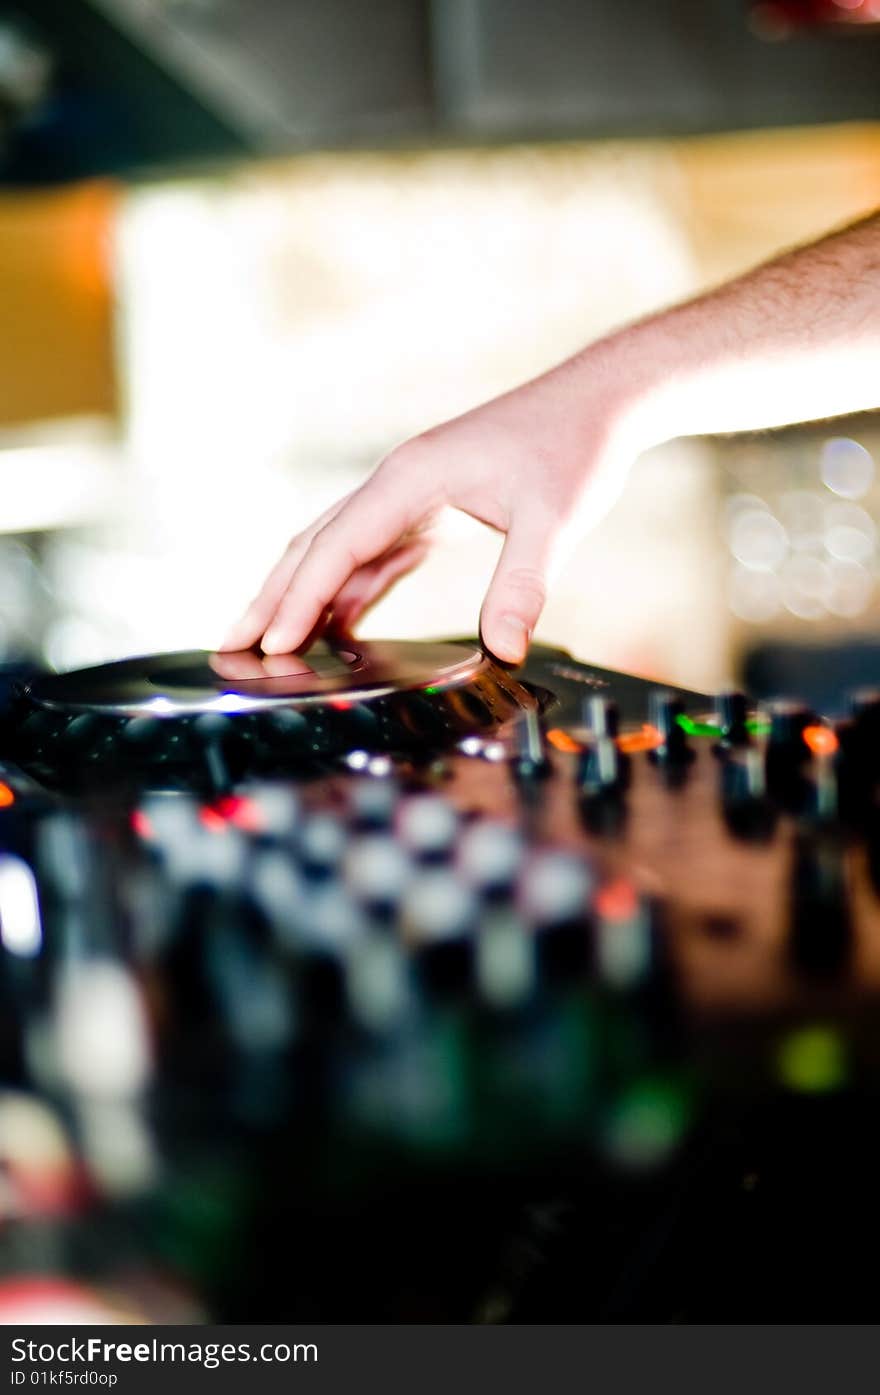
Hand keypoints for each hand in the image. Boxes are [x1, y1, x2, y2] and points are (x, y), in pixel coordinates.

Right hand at [221, 342, 645, 663]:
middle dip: (273, 598)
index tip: (271, 642)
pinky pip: (372, 559)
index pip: (338, 546)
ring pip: (336, 553)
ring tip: (266, 646)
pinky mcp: (427, 514)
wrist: (597, 403)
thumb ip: (523, 584)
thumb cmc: (573, 448)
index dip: (301, 598)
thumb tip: (503, 649)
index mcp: (411, 479)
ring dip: (300, 598)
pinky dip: (346, 595)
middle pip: (316, 547)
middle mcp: (397, 485)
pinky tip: (333, 631)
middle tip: (233, 648)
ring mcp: (408, 499)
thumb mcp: (555, 519)